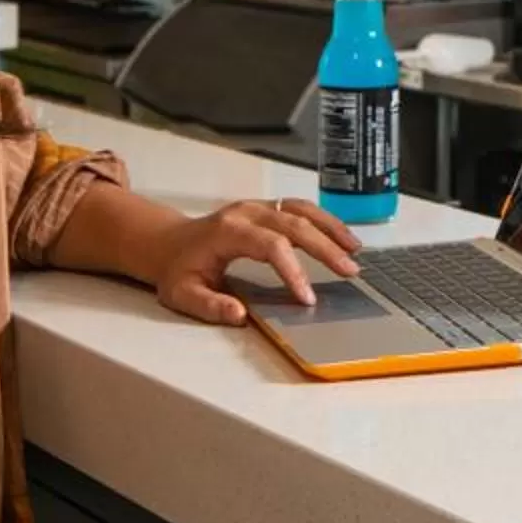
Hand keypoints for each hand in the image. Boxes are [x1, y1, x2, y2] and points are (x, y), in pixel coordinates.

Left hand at [136, 198, 363, 322]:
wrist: (166, 243)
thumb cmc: (177, 271)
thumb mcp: (182, 295)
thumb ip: (209, 305)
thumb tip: (239, 314)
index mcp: (228, 231)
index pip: (270, 245)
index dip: (293, 270)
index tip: (308, 299)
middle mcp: (246, 213)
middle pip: (294, 224)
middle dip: (324, 248)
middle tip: (349, 272)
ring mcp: (257, 207)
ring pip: (301, 209)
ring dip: (330, 228)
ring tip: (355, 250)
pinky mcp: (265, 209)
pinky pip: (299, 208)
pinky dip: (323, 220)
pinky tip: (341, 237)